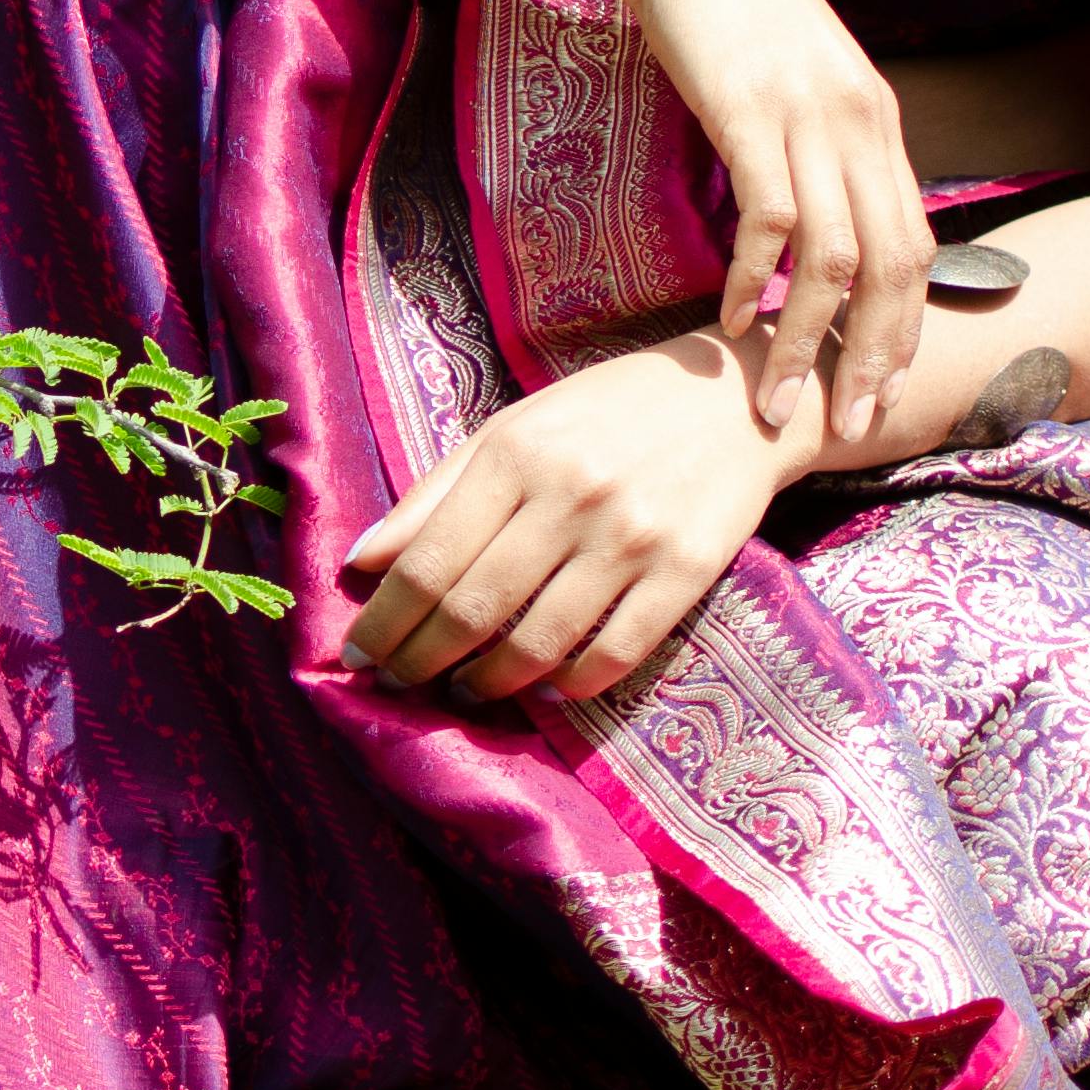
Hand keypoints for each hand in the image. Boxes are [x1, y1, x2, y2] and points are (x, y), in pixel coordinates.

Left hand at [339, 334, 805, 703]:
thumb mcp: (512, 430)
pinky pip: (613, 655)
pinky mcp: (687, 571)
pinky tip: (543, 691)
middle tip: (399, 684)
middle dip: (421, 661)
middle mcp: (570, 494)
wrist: (732, 398)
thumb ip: (436, 494)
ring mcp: (631, 536)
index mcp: (515, 452)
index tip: (357, 657)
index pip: (427, 562)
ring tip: (467, 691)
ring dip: (488, 684)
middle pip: (472, 609)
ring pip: (537, 642)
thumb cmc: (606, 413)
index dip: (384, 622)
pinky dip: (568, 686)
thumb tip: (363, 561)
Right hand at [602, 0, 929, 444]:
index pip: (917, 244)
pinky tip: (729, 321)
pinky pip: (768, 220)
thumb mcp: (789, 78)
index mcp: (876, 118)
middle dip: (876, 357)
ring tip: (776, 402)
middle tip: (853, 427)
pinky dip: (754, 282)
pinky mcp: (751, 110)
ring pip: (838, 257)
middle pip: (897, 265)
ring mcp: (810, 115)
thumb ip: (811, 143)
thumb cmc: (723, 2)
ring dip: (810, 341)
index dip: (906, 327)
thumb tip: (806, 224)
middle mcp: (861, 121)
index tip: (881, 389)